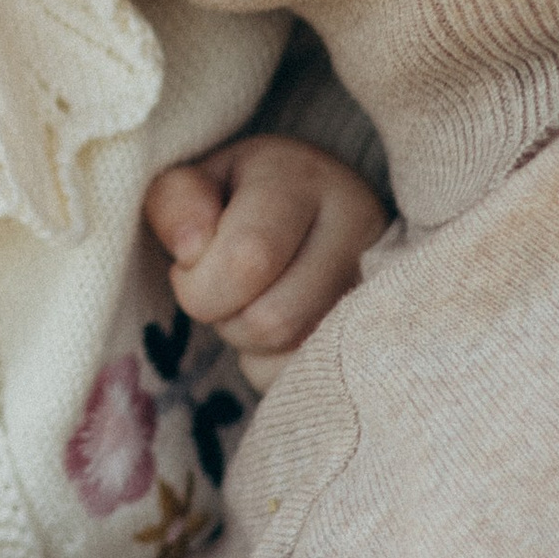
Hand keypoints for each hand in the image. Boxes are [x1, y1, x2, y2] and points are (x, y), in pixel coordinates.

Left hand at [144, 133, 389, 391]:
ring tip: (253, 301)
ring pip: (293, 358)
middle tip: (221, 288)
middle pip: (272, 320)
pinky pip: (310, 379)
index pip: (248, 259)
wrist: (305, 208)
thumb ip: (177, 204)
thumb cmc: (235, 197)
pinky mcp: (381, 327)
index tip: (189, 266)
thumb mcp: (195, 183)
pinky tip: (278, 328)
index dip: (198, 283)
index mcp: (300, 178)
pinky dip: (274, 367)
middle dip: (224, 317)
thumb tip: (191, 250)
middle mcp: (357, 224)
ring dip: (250, 343)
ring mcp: (381, 281)